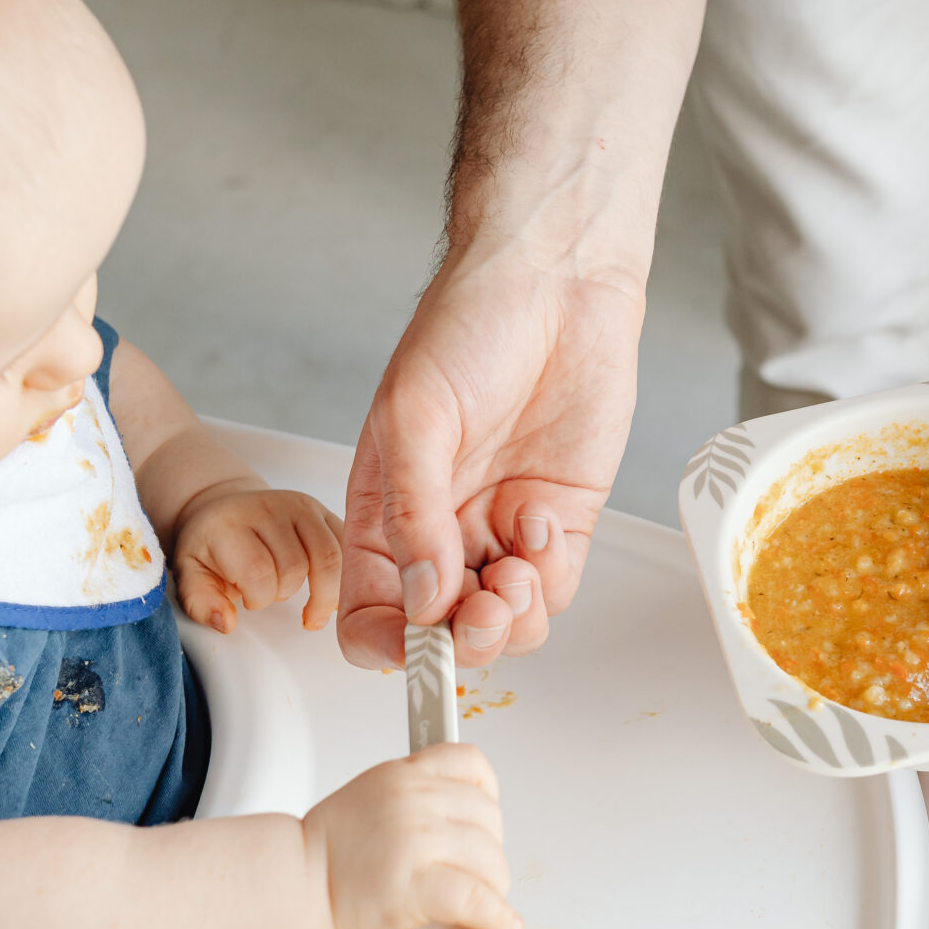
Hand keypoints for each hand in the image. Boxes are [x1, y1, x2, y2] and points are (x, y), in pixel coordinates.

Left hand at [172, 487, 343, 633]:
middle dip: (284, 593)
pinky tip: (328, 592)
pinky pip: (347, 548)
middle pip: (296, 568)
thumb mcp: (190, 574)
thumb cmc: (211, 548)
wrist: (227, 510)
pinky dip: (343, 577)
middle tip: (271, 593)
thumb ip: (201, 602)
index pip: (259, 573)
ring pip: (330, 559)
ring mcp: (301, 507)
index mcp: (232, 524)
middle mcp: (269, 508)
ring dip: (322, 592)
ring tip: (310, 607)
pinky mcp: (324, 511)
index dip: (258, 598)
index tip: (248, 599)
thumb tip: (226, 623)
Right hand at [303, 744, 519, 928]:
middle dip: (491, 852)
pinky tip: (504, 925)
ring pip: (489, 859)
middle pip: (489, 819)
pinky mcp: (415, 886)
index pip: (471, 764)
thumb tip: (460, 822)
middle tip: (479, 875)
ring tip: (484, 903)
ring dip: (495, 887)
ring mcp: (416, 841)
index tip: (485, 820)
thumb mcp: (373, 795)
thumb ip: (415, 797)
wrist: (295, 882)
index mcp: (404, 775)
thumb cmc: (330, 850)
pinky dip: (496, 916)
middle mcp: (414, 800)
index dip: (488, 795)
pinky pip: (474, 899)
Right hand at [341, 251, 642, 668]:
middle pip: (442, 633)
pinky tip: (540, 519)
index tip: (415, 645)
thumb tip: (420, 598)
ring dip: (511, 617)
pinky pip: (554, 589)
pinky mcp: (559, 523)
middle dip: (462, 640)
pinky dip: (549, 576)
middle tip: (481, 610)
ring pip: (504, 626)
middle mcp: (440, 533)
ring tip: (516, 569)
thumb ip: (411, 514)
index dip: (387, 645)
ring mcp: (501, 532)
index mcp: (383, 513)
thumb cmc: (469, 327)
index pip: (370, 613)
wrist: (557, 282)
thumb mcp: (415, 417)